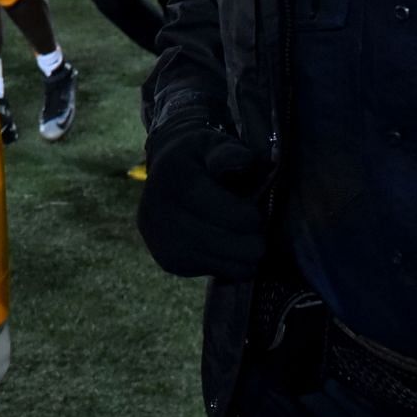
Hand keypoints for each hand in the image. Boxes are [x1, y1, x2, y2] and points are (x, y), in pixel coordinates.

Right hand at [136, 121, 269, 279]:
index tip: (257, 211)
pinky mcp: (167, 262)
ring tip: (244, 236)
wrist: (164, 174)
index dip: (250, 217)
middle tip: (258, 229)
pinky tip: (226, 244)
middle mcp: (158, 212)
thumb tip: (244, 160)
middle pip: (226, 242)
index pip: (223, 212)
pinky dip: (229, 263)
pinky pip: (215, 272)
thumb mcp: (212, 143)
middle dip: (253, 239)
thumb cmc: (199, 158)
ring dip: (245, 255)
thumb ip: (229, 151)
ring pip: (225, 264)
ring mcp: (160, 240)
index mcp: (172, 177)